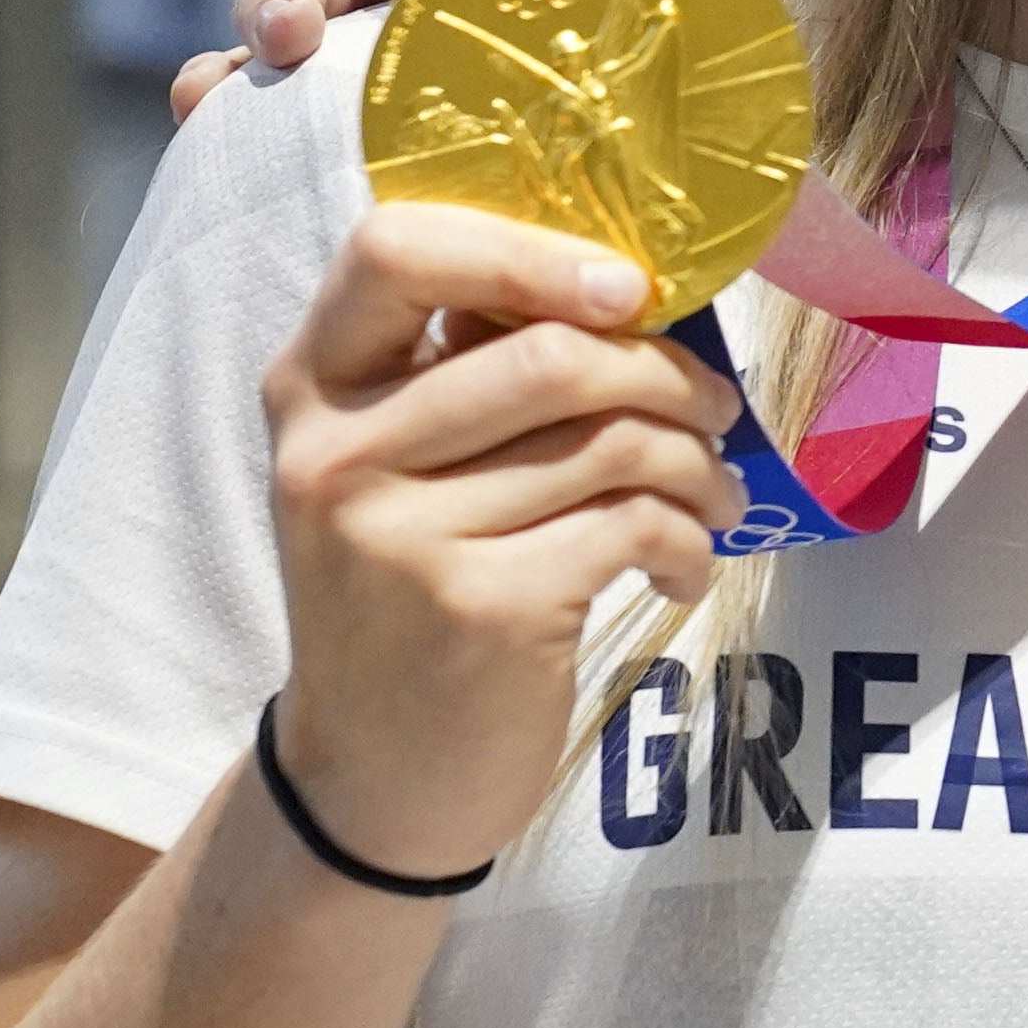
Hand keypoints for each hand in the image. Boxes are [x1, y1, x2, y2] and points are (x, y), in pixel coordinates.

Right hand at [259, 204, 742, 884]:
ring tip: (714, 492)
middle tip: (714, 408)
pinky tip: (684, 563)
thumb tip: (624, 279)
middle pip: (551, 351)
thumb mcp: (394, 468)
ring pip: (613, 438)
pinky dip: (692, 537)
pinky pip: (638, 524)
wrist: (370, 781)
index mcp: (313, 386)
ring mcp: (402, 537)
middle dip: (667, 373)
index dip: (531, 247)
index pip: (396, 246)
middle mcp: (338, 454)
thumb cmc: (409, 595)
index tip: (625, 288)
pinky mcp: (483, 609)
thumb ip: (465, 369)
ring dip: (699, 461)